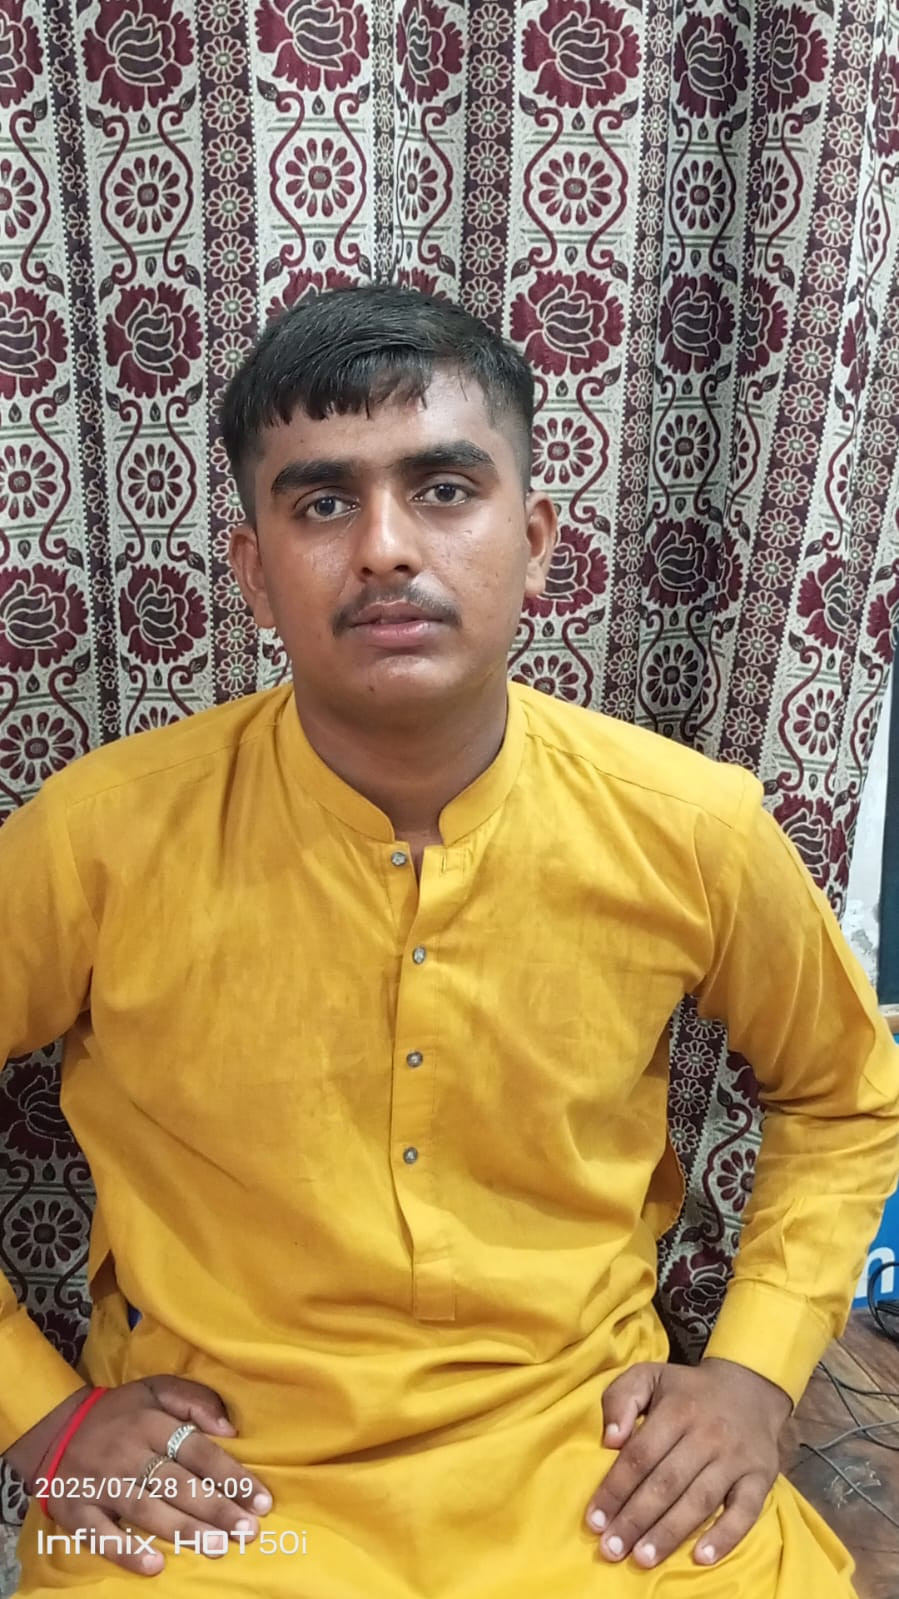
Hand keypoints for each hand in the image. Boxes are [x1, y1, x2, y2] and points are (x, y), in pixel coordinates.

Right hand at [13, 1376, 272, 1576]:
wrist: (54, 1428)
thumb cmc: (120, 1414)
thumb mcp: (155, 1389)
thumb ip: (195, 1400)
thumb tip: (229, 1427)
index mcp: (150, 1422)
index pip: (199, 1452)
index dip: (232, 1476)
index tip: (262, 1501)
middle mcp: (128, 1453)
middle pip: (178, 1484)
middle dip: (217, 1509)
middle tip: (248, 1531)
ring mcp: (101, 1483)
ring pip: (147, 1509)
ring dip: (183, 1530)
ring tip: (217, 1547)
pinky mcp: (76, 1510)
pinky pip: (101, 1534)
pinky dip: (126, 1551)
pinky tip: (155, 1566)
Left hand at [584, 1357, 791, 1569]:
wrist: (750, 1388)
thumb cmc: (687, 1390)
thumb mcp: (649, 1376)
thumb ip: (620, 1398)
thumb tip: (609, 1440)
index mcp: (677, 1409)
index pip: (640, 1455)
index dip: (615, 1489)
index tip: (594, 1520)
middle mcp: (708, 1434)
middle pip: (666, 1483)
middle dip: (635, 1519)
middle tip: (611, 1550)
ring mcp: (736, 1458)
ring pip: (699, 1501)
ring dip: (669, 1533)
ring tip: (643, 1558)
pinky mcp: (761, 1476)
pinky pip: (745, 1511)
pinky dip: (726, 1536)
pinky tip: (702, 1557)